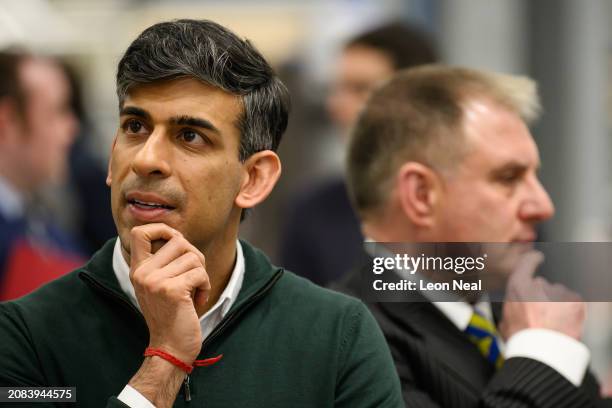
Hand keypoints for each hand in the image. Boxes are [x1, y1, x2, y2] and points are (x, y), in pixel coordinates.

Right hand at [130, 223, 209, 363]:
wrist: (170, 349)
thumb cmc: (172, 315)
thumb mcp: (160, 285)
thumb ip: (164, 261)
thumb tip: (178, 235)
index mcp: (137, 269)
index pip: (140, 232)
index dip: (162, 228)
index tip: (175, 241)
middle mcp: (143, 273)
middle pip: (179, 241)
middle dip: (195, 256)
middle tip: (194, 277)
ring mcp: (155, 281)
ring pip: (193, 257)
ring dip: (201, 274)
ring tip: (194, 292)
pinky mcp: (172, 290)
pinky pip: (200, 273)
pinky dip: (205, 286)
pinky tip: (198, 301)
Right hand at [499, 250, 584, 340]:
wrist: (542, 352)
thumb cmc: (521, 340)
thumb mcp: (504, 323)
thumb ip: (510, 311)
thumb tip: (511, 314)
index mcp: (518, 287)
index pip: (527, 262)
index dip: (532, 259)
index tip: (537, 258)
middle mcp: (539, 285)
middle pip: (543, 285)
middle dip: (543, 298)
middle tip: (541, 317)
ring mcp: (559, 292)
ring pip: (559, 295)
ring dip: (558, 306)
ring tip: (553, 324)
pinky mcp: (575, 301)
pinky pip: (573, 303)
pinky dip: (570, 312)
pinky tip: (564, 324)